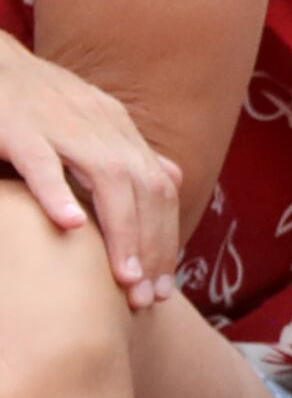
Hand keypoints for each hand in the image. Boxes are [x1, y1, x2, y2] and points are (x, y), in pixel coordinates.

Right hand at [0, 31, 182, 312]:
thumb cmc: (32, 99)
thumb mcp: (91, 121)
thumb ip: (127, 152)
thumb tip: (168, 178)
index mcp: (118, 128)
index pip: (160, 189)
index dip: (167, 238)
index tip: (163, 285)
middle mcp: (101, 125)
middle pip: (145, 190)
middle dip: (152, 248)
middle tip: (148, 298)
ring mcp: (60, 123)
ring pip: (108, 179)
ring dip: (121, 232)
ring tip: (124, 278)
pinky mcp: (17, 126)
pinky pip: (42, 161)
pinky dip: (58, 193)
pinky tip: (71, 228)